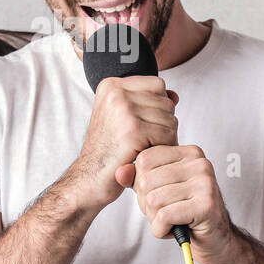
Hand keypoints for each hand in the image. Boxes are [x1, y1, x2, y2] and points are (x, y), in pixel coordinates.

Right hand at [66, 76, 178, 211]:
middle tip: (141, 141)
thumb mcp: (123, 118)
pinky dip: (162, 149)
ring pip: (170, 119)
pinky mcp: (133, 130)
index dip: (157, 108)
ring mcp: (124, 110)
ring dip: (164, 139)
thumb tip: (174, 95)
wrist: (89, 178)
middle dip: (162, 125)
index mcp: (112, 85)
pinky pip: (168, 135)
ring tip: (141, 148)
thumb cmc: (108, 150)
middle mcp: (116, 93)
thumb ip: (148, 102)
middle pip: (166, 102)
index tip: (140, 125)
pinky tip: (144, 156)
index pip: (157, 85)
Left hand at [122, 144, 231, 262]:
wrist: (214, 240)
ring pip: (153, 200)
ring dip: (155, 219)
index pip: (144, 159)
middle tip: (166, 212)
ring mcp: (205, 183)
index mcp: (188, 153)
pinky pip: (164, 217)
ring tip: (172, 221)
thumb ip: (137, 178)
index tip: (159, 194)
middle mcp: (200, 164)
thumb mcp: (158, 190)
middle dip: (147, 204)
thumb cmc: (185, 212)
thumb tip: (119, 172)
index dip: (141, 183)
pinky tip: (175, 229)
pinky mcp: (206, 206)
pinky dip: (161, 230)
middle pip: (146, 181)